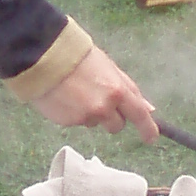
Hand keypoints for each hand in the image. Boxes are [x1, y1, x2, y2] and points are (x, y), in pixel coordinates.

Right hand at [34, 45, 158, 137]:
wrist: (44, 57)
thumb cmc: (79, 57)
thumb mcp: (109, 68)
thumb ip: (129, 89)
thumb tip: (149, 109)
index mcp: (117, 90)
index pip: (139, 115)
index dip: (148, 128)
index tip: (151, 138)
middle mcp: (103, 107)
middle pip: (117, 126)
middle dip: (112, 118)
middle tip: (100, 100)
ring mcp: (84, 117)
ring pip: (95, 123)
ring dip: (91, 114)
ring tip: (77, 92)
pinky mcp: (67, 122)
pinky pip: (77, 122)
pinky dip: (74, 112)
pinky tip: (66, 96)